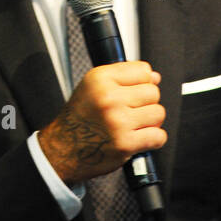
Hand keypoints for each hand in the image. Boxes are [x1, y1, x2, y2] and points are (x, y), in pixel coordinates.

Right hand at [38, 61, 165, 185]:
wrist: (62, 150)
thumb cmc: (77, 120)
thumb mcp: (92, 87)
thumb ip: (122, 78)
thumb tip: (154, 77)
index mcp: (100, 79)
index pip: (143, 70)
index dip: (142, 81)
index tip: (134, 91)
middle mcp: (109, 98)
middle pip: (153, 92)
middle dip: (146, 103)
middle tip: (131, 111)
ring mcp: (118, 121)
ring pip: (158, 113)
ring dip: (150, 121)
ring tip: (134, 125)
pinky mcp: (126, 143)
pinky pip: (158, 136)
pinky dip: (153, 139)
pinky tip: (138, 138)